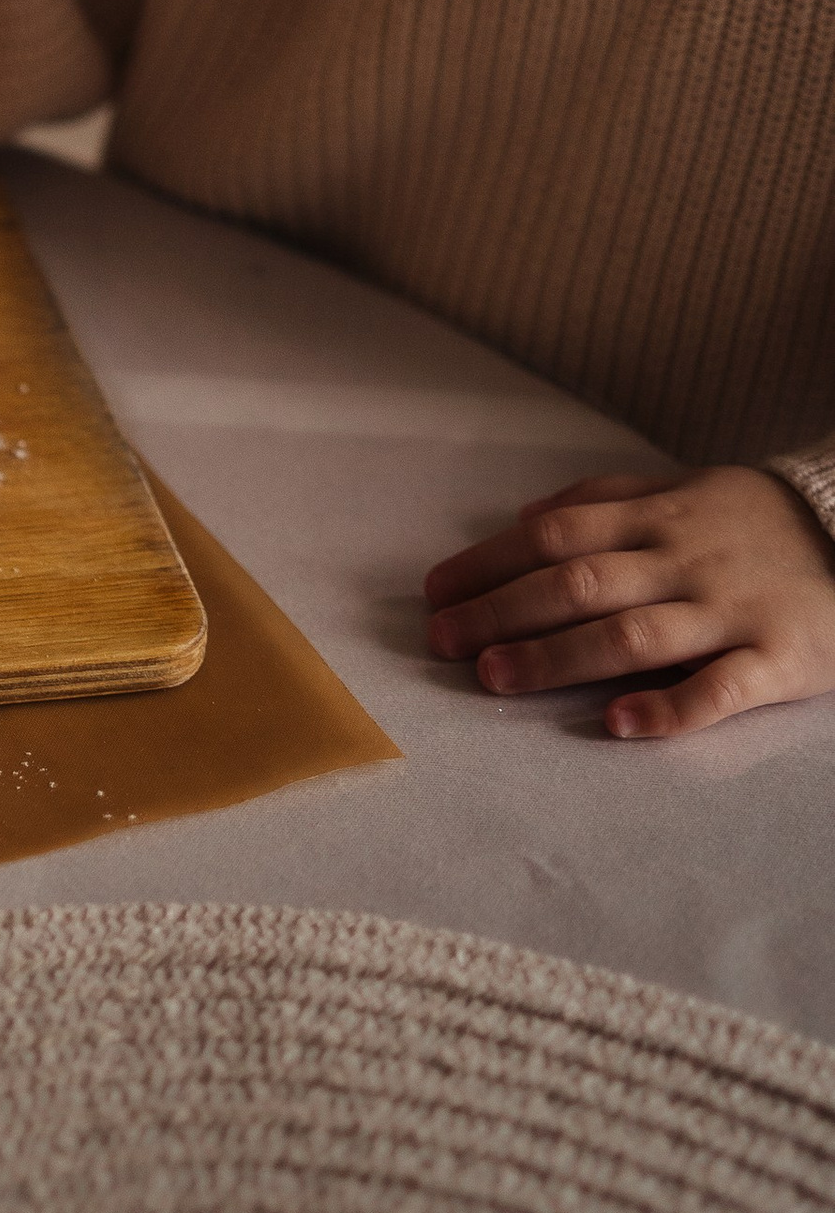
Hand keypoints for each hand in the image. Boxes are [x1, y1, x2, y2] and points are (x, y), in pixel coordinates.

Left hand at [423, 466, 834, 738]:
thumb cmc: (756, 520)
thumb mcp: (683, 488)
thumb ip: (605, 498)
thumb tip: (526, 515)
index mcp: (655, 519)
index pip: (554, 536)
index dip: (490, 562)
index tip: (435, 592)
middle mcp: (682, 561)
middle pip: (578, 584)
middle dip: (503, 612)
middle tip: (443, 642)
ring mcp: (729, 611)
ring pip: (633, 634)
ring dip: (559, 658)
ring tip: (496, 678)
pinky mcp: (777, 659)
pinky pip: (720, 687)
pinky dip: (670, 707)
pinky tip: (619, 725)